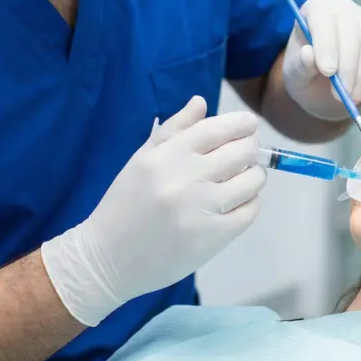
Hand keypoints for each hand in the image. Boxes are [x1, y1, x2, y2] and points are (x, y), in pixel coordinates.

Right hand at [40, 97, 266, 325]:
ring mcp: (201, 209)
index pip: (216, 129)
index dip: (240, 124)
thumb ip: (174, 129)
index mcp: (166, 155)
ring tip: (243, 179)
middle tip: (247, 153)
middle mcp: (185, 178)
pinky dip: (249, 204)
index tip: (249, 125)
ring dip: (253, 176)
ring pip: (251, 181)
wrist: (107, 259)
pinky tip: (237, 203)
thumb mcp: (142, 160)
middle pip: (241, 152)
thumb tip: (201, 102)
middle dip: (250, 149)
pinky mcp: (212, 237)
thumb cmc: (125, 205)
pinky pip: (249, 212)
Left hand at [282, 0, 360, 120]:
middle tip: (342, 94)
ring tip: (351, 97)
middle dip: (347, 66)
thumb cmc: (308, 75)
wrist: (326, 87)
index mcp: (315, 10)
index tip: (327, 71)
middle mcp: (343, 8)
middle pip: (350, 30)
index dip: (326, 43)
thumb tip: (308, 54)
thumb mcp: (296, 75)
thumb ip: (300, 65)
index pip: (322, 17)